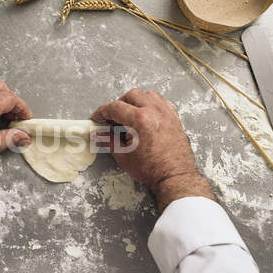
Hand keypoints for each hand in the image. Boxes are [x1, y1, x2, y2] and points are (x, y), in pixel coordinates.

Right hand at [92, 89, 214, 211]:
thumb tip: (98, 134)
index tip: (98, 117)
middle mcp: (154, 112)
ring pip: (147, 95)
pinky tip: (145, 115)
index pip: (115, 107)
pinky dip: (150, 104)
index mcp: (140, 120)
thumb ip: (108, 140)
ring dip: (135, 101)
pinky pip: (161, 102)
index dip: (102, 112)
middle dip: (118, 104)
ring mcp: (166, 113)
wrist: (175, 177)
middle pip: (131, 95)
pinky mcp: (174, 118)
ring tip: (129, 115)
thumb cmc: (152, 169)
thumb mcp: (123, 155)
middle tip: (112, 118)